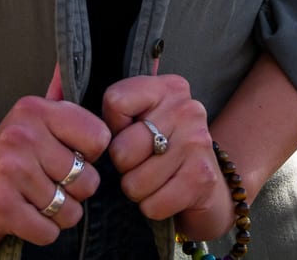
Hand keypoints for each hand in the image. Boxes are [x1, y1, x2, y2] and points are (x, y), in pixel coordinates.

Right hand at [0, 65, 109, 248]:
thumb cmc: (9, 156)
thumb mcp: (31, 119)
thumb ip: (57, 94)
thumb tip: (68, 61)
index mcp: (35, 109)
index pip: (99, 138)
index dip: (91, 155)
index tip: (69, 155)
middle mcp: (21, 135)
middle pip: (87, 179)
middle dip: (75, 191)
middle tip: (50, 183)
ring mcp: (9, 170)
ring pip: (70, 209)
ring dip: (59, 214)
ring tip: (37, 200)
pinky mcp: (1, 206)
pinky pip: (49, 231)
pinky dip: (44, 231)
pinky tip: (27, 216)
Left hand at [102, 73, 233, 242]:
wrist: (206, 185)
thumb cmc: (163, 149)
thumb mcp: (143, 119)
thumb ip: (119, 113)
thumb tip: (90, 133)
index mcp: (168, 87)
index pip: (115, 100)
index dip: (112, 127)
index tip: (127, 133)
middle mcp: (186, 109)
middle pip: (120, 149)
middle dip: (124, 166)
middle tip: (142, 163)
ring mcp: (196, 142)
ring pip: (133, 183)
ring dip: (138, 190)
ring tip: (155, 180)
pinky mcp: (202, 178)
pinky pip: (152, 205)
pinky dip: (152, 208)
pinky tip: (166, 195)